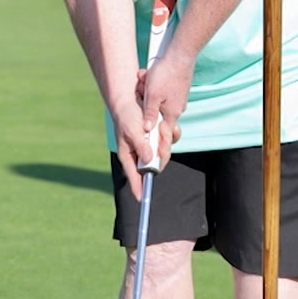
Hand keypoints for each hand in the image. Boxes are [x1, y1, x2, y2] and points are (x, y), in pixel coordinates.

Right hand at [115, 58, 187, 199]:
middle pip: (156, 165)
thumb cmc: (127, 116)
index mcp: (129, 155)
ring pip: (164, 153)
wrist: (132, 99)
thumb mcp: (132, 131)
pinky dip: (170, 134)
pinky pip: (169, 141)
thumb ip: (141, 146)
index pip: (134, 175)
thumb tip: (149, 160)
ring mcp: (150, 146)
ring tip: (161, 127)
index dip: (138, 187)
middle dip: (162, 153)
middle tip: (161, 140)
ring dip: (166, 141)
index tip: (142, 199)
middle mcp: (141, 153)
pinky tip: (165, 125)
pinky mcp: (158, 138)